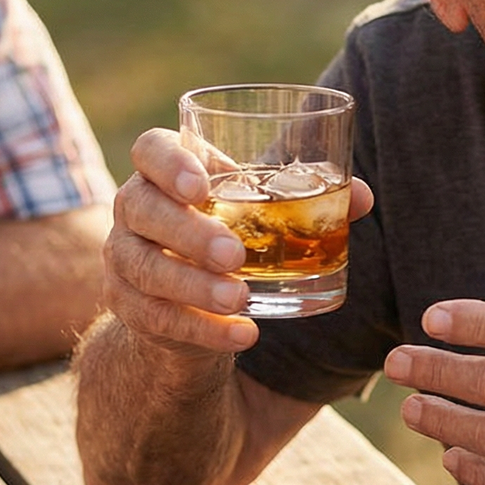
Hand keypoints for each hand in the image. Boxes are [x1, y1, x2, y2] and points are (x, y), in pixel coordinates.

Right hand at [104, 128, 372, 355]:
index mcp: (165, 171)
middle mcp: (133, 209)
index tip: (202, 187)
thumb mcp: (262, 209)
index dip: (170, 163)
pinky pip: (157, 319)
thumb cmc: (232, 230)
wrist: (189, 297)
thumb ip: (309, 197)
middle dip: (189, 232)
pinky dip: (204, 330)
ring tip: (240, 297)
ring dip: (194, 286)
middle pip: (142, 209)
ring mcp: (124, 258)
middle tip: (235, 254)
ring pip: (145, 269)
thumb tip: (361, 196)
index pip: (150, 149)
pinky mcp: (130, 307)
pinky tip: (243, 334)